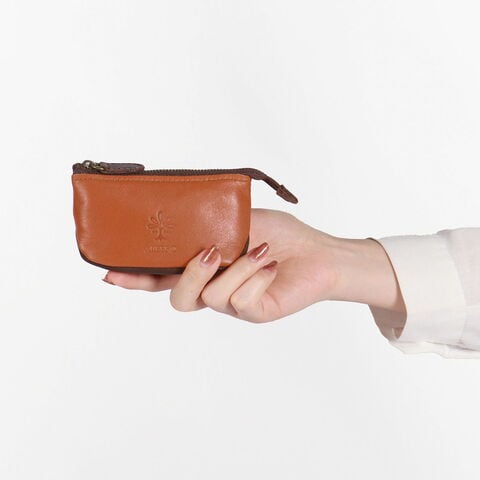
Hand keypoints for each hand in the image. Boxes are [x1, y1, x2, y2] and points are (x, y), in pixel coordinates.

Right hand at [104, 208, 340, 322]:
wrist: (318, 252)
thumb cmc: (280, 235)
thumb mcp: (238, 219)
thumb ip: (209, 220)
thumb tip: (181, 209)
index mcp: (204, 267)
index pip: (163, 277)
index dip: (136, 277)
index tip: (109, 273)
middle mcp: (214, 289)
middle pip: (179, 299)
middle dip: (189, 274)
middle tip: (210, 252)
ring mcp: (233, 304)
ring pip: (212, 296)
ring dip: (236, 268)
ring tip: (260, 252)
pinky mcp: (255, 313)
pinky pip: (241, 300)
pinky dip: (257, 276)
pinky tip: (272, 266)